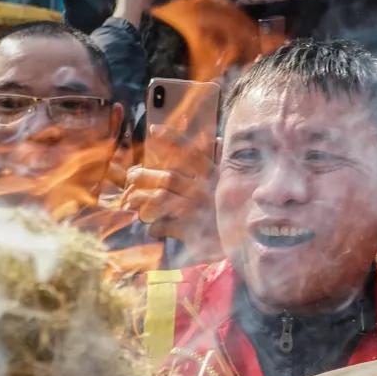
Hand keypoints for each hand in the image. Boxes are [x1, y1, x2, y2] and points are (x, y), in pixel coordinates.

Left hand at [124, 124, 221, 261]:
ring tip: (132, 201)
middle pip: (168, 177)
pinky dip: (154, 227)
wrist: (245, 246)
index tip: (153, 129)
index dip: (172, 139)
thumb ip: (221, 166)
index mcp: (214, 176)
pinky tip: (152, 228)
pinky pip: (164, 225)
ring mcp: (197, 211)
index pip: (191, 153)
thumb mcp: (230, 187)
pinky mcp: (192, 232)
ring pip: (161, 199)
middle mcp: (204, 191)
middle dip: (145, 175)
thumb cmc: (234, 214)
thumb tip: (217, 140)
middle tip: (131, 176)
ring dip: (142, 199)